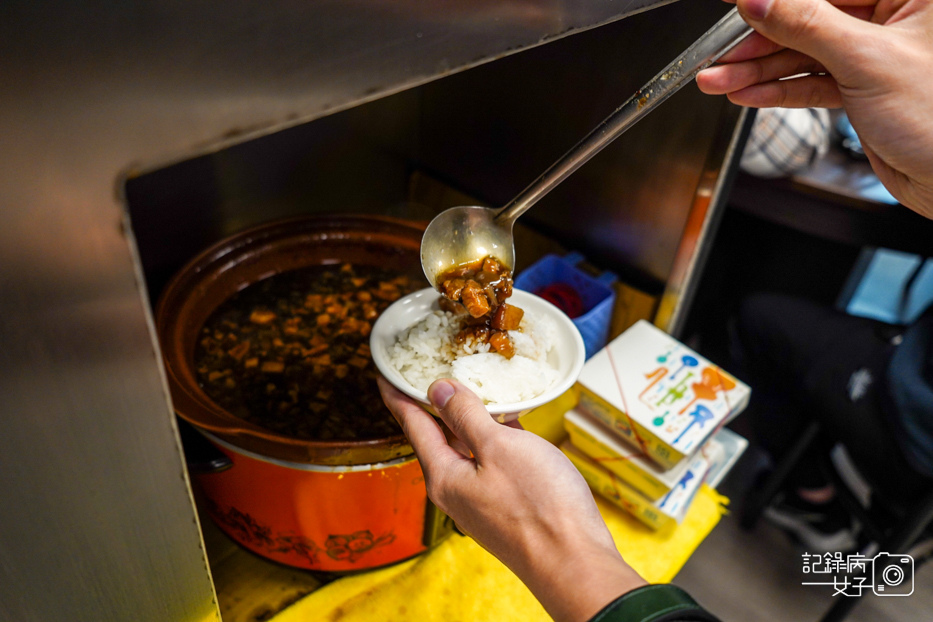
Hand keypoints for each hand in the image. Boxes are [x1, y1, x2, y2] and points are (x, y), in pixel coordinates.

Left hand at [378, 377, 645, 621]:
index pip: (412, 425)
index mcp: (444, 476)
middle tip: (423, 371)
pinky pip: (489, 460)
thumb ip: (465, 416)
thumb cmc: (538, 506)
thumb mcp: (498, 447)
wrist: (574, 561)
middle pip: (436, 437)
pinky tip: (506, 419)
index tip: (385, 374)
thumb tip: (438, 390)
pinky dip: (491, 435)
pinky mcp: (505, 503)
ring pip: (465, 448)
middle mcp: (456, 490)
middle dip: (429, 404)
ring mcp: (481, 498)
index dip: (398, 396)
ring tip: (464, 386)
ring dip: (464, 418)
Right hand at [696, 0, 932, 217]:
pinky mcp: (862, 87)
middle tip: (718, 52)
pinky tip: (747, 93)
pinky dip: (778, 91)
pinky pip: (812, 81)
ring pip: (804, 53)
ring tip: (717, 80)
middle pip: (810, 18)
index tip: (736, 3)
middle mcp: (895, 18)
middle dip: (758, 40)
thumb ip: (806, 24)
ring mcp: (875, 54)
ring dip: (758, 71)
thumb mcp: (866, 60)